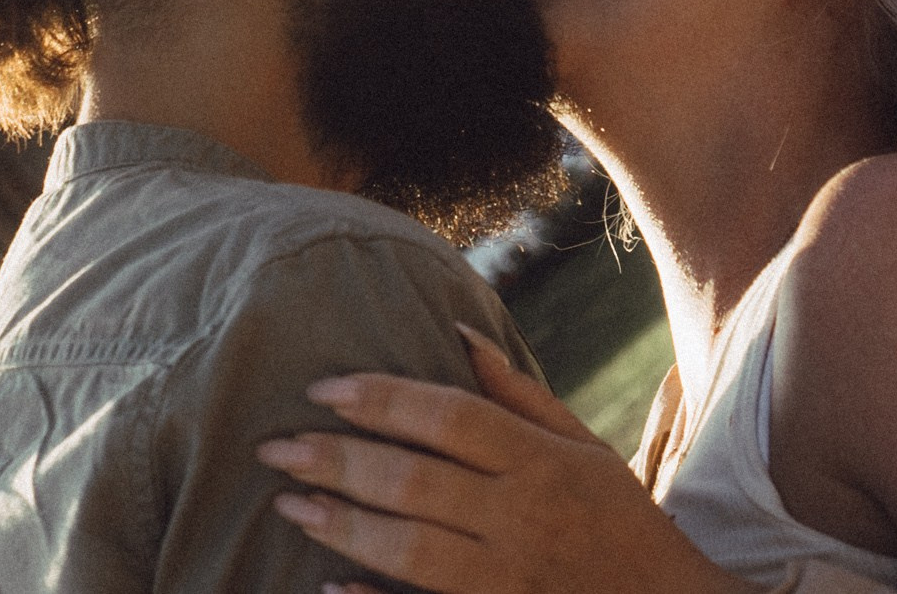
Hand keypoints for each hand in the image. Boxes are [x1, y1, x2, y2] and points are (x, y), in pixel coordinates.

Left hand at [255, 324, 743, 593]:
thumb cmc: (621, 520)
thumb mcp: (584, 447)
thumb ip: (517, 394)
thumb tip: (456, 329)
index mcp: (543, 463)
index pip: (449, 417)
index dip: (381, 399)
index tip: (322, 388)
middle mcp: (525, 517)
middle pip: (415, 482)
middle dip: (337, 461)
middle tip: (275, 447)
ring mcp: (513, 580)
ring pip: (411, 551)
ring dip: (341, 527)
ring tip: (288, 506)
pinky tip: (328, 589)